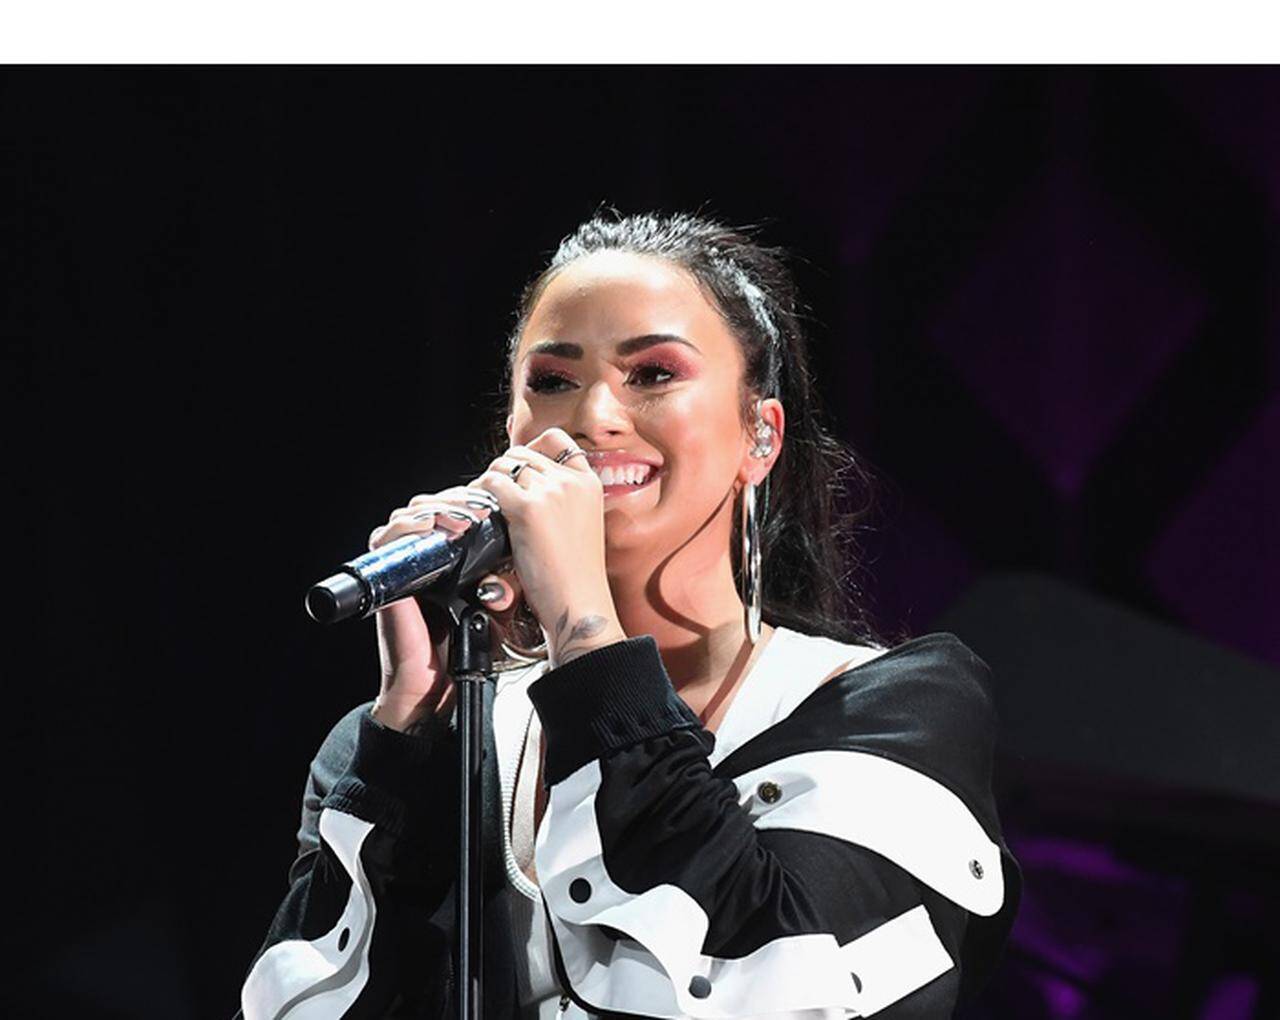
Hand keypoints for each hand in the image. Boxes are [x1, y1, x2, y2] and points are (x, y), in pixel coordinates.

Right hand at [366, 485, 508, 730]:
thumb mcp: (493, 612)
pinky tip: (433, 527)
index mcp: (450, 561)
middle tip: (480, 509)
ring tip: (463, 518)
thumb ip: (505, 586)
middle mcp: (423, 558)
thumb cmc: (459, 651)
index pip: (456, 513)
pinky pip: (387, 539)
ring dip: (437, 509)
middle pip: (432, 505)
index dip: (472, 503)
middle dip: (457, 501)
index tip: (497, 505)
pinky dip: (408, 527)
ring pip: (410, 515)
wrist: (430, 687)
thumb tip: (518, 561)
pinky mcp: (385, 577)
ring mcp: (402, 565)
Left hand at [469, 428, 626, 665]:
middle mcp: (572, 481)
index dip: (532, 449)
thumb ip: (563, 500)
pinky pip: (492, 484)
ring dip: (489, 481)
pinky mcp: (527, 509)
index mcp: (589, 483)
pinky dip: (480, 494)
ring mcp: (550, 492)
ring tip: (486, 503)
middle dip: (504, 469)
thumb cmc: (575, 576)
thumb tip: (525, 484)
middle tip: (495, 494)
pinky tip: (481, 513)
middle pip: (524, 453)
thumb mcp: (581, 525)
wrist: (578, 602)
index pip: (558, 441)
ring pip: (504, 465)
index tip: (519, 467)